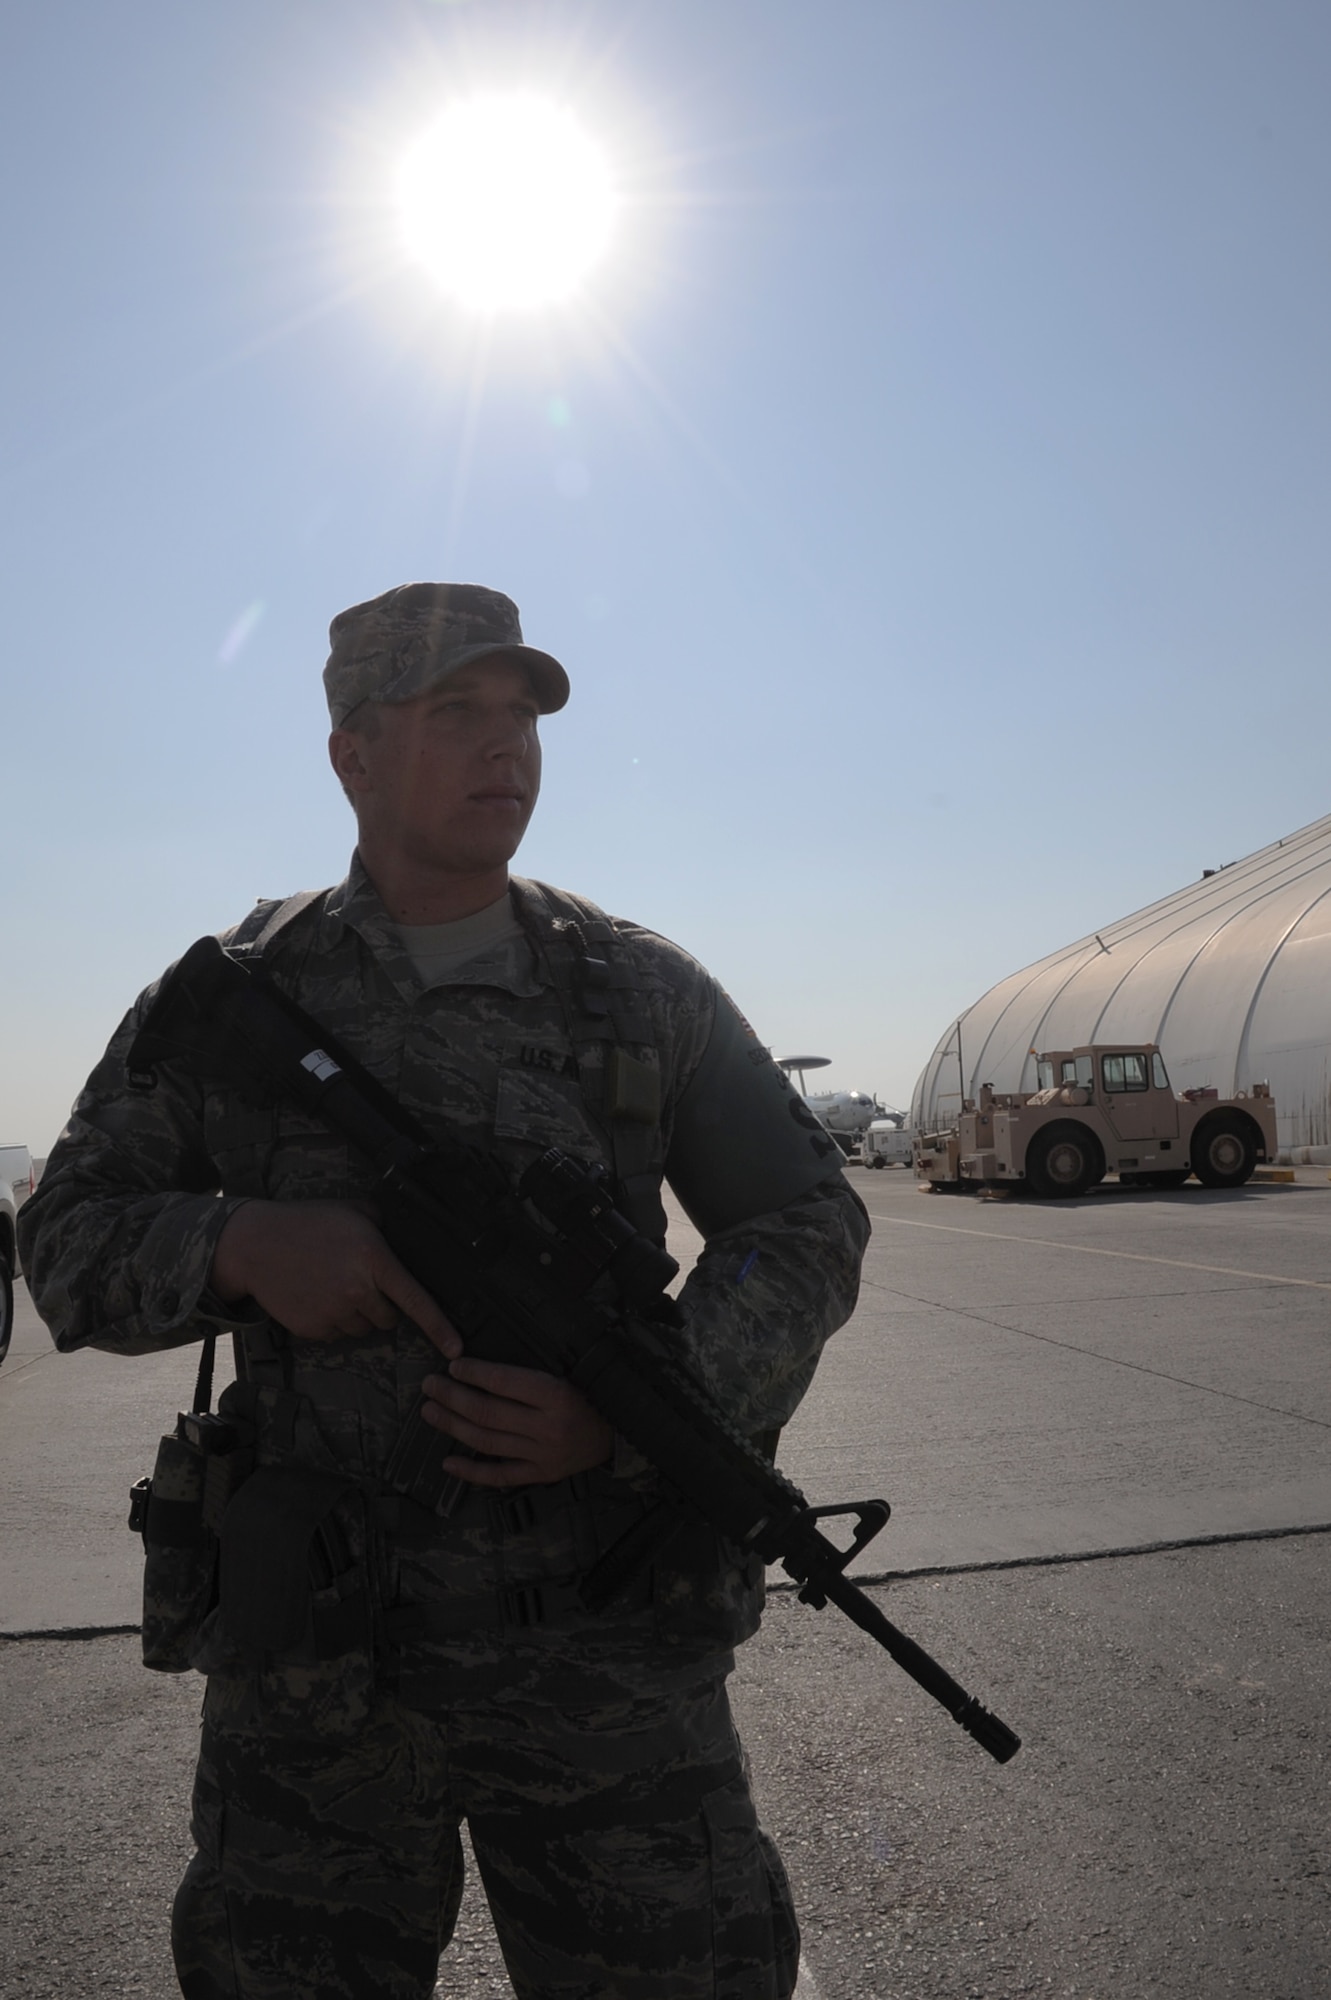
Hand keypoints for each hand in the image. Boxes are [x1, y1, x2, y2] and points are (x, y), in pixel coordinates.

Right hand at [210, 1199, 461, 1351]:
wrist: (255, 1244)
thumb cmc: (306, 1223)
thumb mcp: (352, 1212)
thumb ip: (383, 1225)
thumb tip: (405, 1235)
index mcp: (374, 1260)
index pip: (416, 1300)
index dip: (440, 1328)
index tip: (456, 1348)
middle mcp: (358, 1290)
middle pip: (389, 1318)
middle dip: (381, 1304)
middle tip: (357, 1280)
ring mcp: (334, 1313)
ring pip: (363, 1328)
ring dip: (356, 1313)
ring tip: (332, 1284)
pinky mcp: (313, 1329)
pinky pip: (336, 1334)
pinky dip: (331, 1320)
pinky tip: (316, 1295)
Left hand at [419, 1356, 612, 1486]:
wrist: (618, 1434)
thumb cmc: (591, 1396)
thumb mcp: (568, 1374)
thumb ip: (530, 1373)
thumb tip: (482, 1367)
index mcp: (556, 1395)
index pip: (504, 1381)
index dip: (474, 1373)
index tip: (454, 1365)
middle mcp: (547, 1426)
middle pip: (488, 1412)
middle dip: (453, 1397)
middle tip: (431, 1386)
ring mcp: (542, 1454)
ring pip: (487, 1441)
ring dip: (453, 1426)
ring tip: (430, 1412)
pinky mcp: (540, 1474)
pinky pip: (500, 1476)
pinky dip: (472, 1471)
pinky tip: (449, 1461)